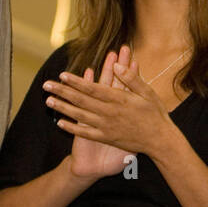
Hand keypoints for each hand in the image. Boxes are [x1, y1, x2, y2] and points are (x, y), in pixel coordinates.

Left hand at [49, 45, 176, 156]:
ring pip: (80, 115)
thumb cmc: (155, 114)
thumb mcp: (148, 92)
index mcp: (119, 99)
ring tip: (48, 101)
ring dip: (63, 108)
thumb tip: (116, 65)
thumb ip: (131, 79)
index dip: (76, 81)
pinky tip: (60, 123)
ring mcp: (106, 126)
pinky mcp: (106, 137)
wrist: (160, 141)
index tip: (62, 75)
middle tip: (47, 85)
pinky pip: (86, 133)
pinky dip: (72, 128)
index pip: (92, 88)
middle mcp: (109, 112)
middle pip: (81, 100)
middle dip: (62, 92)